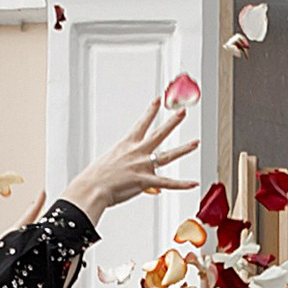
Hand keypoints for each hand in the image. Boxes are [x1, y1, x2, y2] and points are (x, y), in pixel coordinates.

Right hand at [64, 91, 200, 223]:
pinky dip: (182, 184)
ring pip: (168, 155)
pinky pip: (168, 183)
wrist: (93, 187)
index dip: (151, 111)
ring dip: (183, 149)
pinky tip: (192, 183)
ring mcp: (143, 166)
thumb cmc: (96, 177)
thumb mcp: (110, 163)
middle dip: (172, 121)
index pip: (142, 123)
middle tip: (182, 112)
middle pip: (159, 133)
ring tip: (195, 143)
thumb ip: (125, 165)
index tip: (157, 100)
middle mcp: (137, 152)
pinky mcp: (145, 181)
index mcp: (127, 144)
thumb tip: (129, 173)